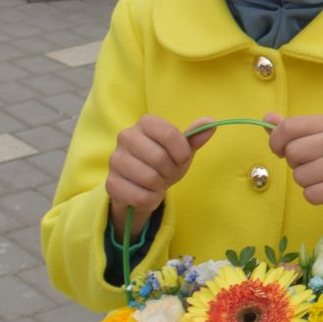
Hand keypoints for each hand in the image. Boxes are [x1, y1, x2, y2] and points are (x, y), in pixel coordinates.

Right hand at [105, 115, 216, 230]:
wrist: (142, 186)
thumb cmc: (165, 162)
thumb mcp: (182, 150)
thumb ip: (195, 137)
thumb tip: (211, 122)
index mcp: (145, 123)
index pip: (168, 134)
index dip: (181, 151)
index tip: (182, 158)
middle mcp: (126, 136)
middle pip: (158, 157)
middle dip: (170, 171)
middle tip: (168, 173)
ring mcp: (115, 159)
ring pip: (149, 178)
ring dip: (160, 185)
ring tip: (157, 182)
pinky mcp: (111, 183)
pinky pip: (141, 196)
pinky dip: (150, 199)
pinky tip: (146, 192)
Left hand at [266, 114, 322, 236]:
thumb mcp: (315, 137)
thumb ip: (291, 129)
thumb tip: (267, 118)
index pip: (288, 127)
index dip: (276, 141)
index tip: (281, 150)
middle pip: (292, 152)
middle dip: (294, 163)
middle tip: (308, 164)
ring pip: (300, 176)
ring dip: (304, 181)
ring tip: (319, 177)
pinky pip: (310, 194)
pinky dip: (313, 195)